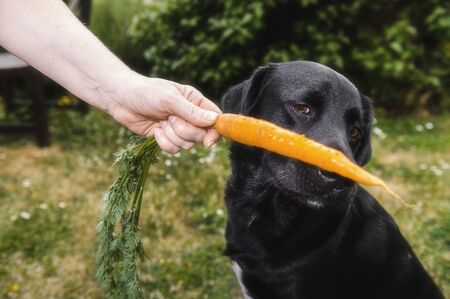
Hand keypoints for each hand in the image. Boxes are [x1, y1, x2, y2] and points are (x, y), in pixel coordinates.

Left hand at [106, 74, 221, 152]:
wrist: (120, 99)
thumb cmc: (146, 92)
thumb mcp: (169, 99)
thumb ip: (191, 111)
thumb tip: (213, 121)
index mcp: (195, 101)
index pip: (214, 119)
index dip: (214, 131)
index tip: (208, 141)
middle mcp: (189, 116)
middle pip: (201, 135)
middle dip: (185, 131)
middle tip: (171, 119)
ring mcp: (177, 128)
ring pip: (186, 144)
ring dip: (172, 135)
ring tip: (161, 122)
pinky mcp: (165, 138)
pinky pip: (173, 149)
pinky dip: (163, 142)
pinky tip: (155, 130)